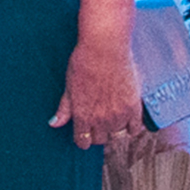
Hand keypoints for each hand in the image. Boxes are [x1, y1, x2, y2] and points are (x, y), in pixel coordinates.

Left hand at [49, 32, 142, 148]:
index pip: (83, 141)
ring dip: (114, 128)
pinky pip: (135, 128)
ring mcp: (118, 115)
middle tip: (99, 120)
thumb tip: (54, 124)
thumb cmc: (83, 63)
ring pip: (117, 135)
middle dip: (98, 133)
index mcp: (82, 116)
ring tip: (113, 115)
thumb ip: (64, 109)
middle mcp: (100, 120)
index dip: (83, 138)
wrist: (104, 48)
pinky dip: (132, 126)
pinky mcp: (134, 107)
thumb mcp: (69, 87)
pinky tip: (129, 118)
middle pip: (100, 140)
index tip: (85, 133)